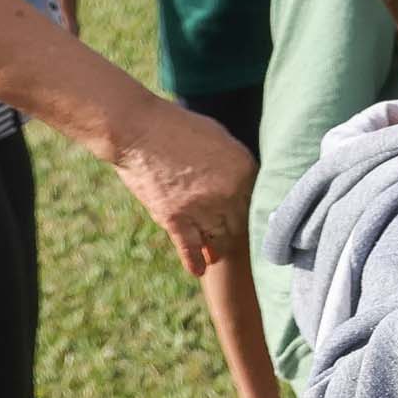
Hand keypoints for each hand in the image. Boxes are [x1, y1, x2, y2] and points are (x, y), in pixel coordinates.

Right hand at [114, 101, 255, 275]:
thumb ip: (236, 162)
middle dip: (239, 230)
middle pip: (241, 223)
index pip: (259, 200)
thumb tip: (246, 180)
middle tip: (238, 238)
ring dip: (218, 247)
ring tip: (219, 253)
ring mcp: (201, 209)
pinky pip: (189, 248)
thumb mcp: (219, 137)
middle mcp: (227, 193)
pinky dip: (195, 261)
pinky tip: (200, 271)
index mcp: (243, 169)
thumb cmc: (178, 127)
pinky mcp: (174, 219)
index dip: (256, 210)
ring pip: (218, 238)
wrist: (138, 130)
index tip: (255, 220)